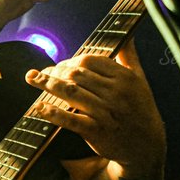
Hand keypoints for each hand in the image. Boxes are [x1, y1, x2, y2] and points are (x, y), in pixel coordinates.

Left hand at [25, 41, 164, 176]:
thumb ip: (129, 56)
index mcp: (124, 77)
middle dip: (55, 71)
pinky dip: (53, 113)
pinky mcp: (97, 131)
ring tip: (32, 78)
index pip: (89, 60)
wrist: (147, 144)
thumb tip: (127, 35)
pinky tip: (39, 106)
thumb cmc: (140, 108)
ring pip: (71, 92)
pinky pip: (71, 120)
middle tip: (41, 73)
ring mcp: (106, 112)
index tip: (58, 65)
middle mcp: (115, 92)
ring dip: (47, 84)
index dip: (69, 61)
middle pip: (76, 74)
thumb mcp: (140, 80)